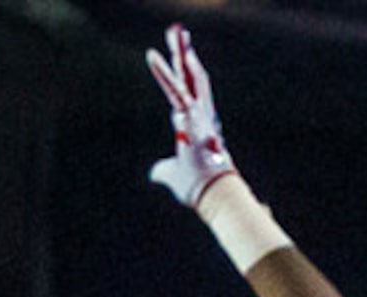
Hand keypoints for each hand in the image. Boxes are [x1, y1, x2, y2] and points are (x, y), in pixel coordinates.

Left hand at [144, 25, 235, 206]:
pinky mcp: (189, 116)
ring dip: (180, 53)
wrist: (212, 193)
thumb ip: (163, 169)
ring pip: (187, 77)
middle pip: (193, 78)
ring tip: (175, 33)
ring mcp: (198, 114)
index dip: (187, 76)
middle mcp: (201, 115)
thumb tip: (154, 173)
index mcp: (199, 126)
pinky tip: (153, 56)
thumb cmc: (197, 186)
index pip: (191, 95)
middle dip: (185, 55)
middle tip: (179, 33)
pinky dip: (163, 73)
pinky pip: (174, 89)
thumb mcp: (174, 175)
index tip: (185, 58)